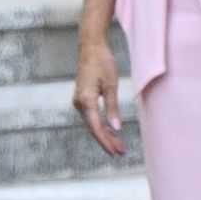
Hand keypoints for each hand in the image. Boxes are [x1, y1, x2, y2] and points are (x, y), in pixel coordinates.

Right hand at [72, 42, 125, 156]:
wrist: (90, 47)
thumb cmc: (102, 62)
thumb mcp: (111, 85)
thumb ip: (112, 107)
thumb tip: (116, 128)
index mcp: (85, 100)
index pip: (96, 127)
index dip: (106, 141)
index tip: (115, 152)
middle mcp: (79, 103)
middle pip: (93, 128)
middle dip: (107, 141)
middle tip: (121, 152)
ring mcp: (78, 101)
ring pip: (92, 123)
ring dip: (104, 134)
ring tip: (119, 145)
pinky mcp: (82, 99)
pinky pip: (91, 117)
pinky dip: (101, 125)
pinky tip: (111, 131)